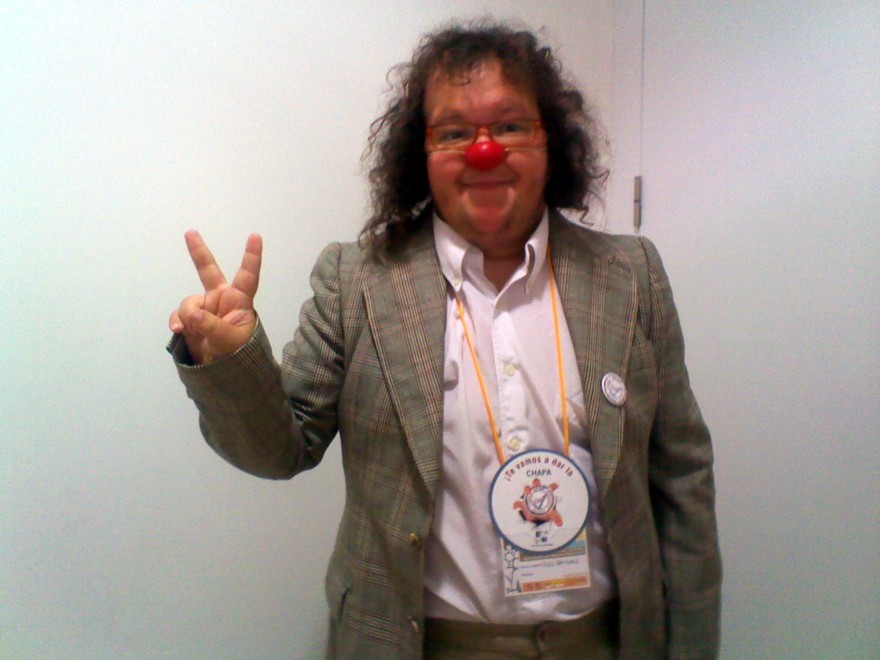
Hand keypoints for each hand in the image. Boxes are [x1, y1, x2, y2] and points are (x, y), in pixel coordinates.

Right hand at [169, 230, 261, 363]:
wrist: (223, 374)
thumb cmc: (238, 356)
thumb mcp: (229, 341)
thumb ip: (211, 326)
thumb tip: (192, 313)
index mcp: (239, 301)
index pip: (248, 276)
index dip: (251, 257)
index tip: (255, 236)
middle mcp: (221, 300)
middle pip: (208, 271)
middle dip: (198, 252)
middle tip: (190, 233)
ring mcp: (205, 308)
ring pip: (189, 301)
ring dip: (188, 315)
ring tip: (192, 330)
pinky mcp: (191, 320)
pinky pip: (179, 315)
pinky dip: (177, 322)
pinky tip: (180, 331)